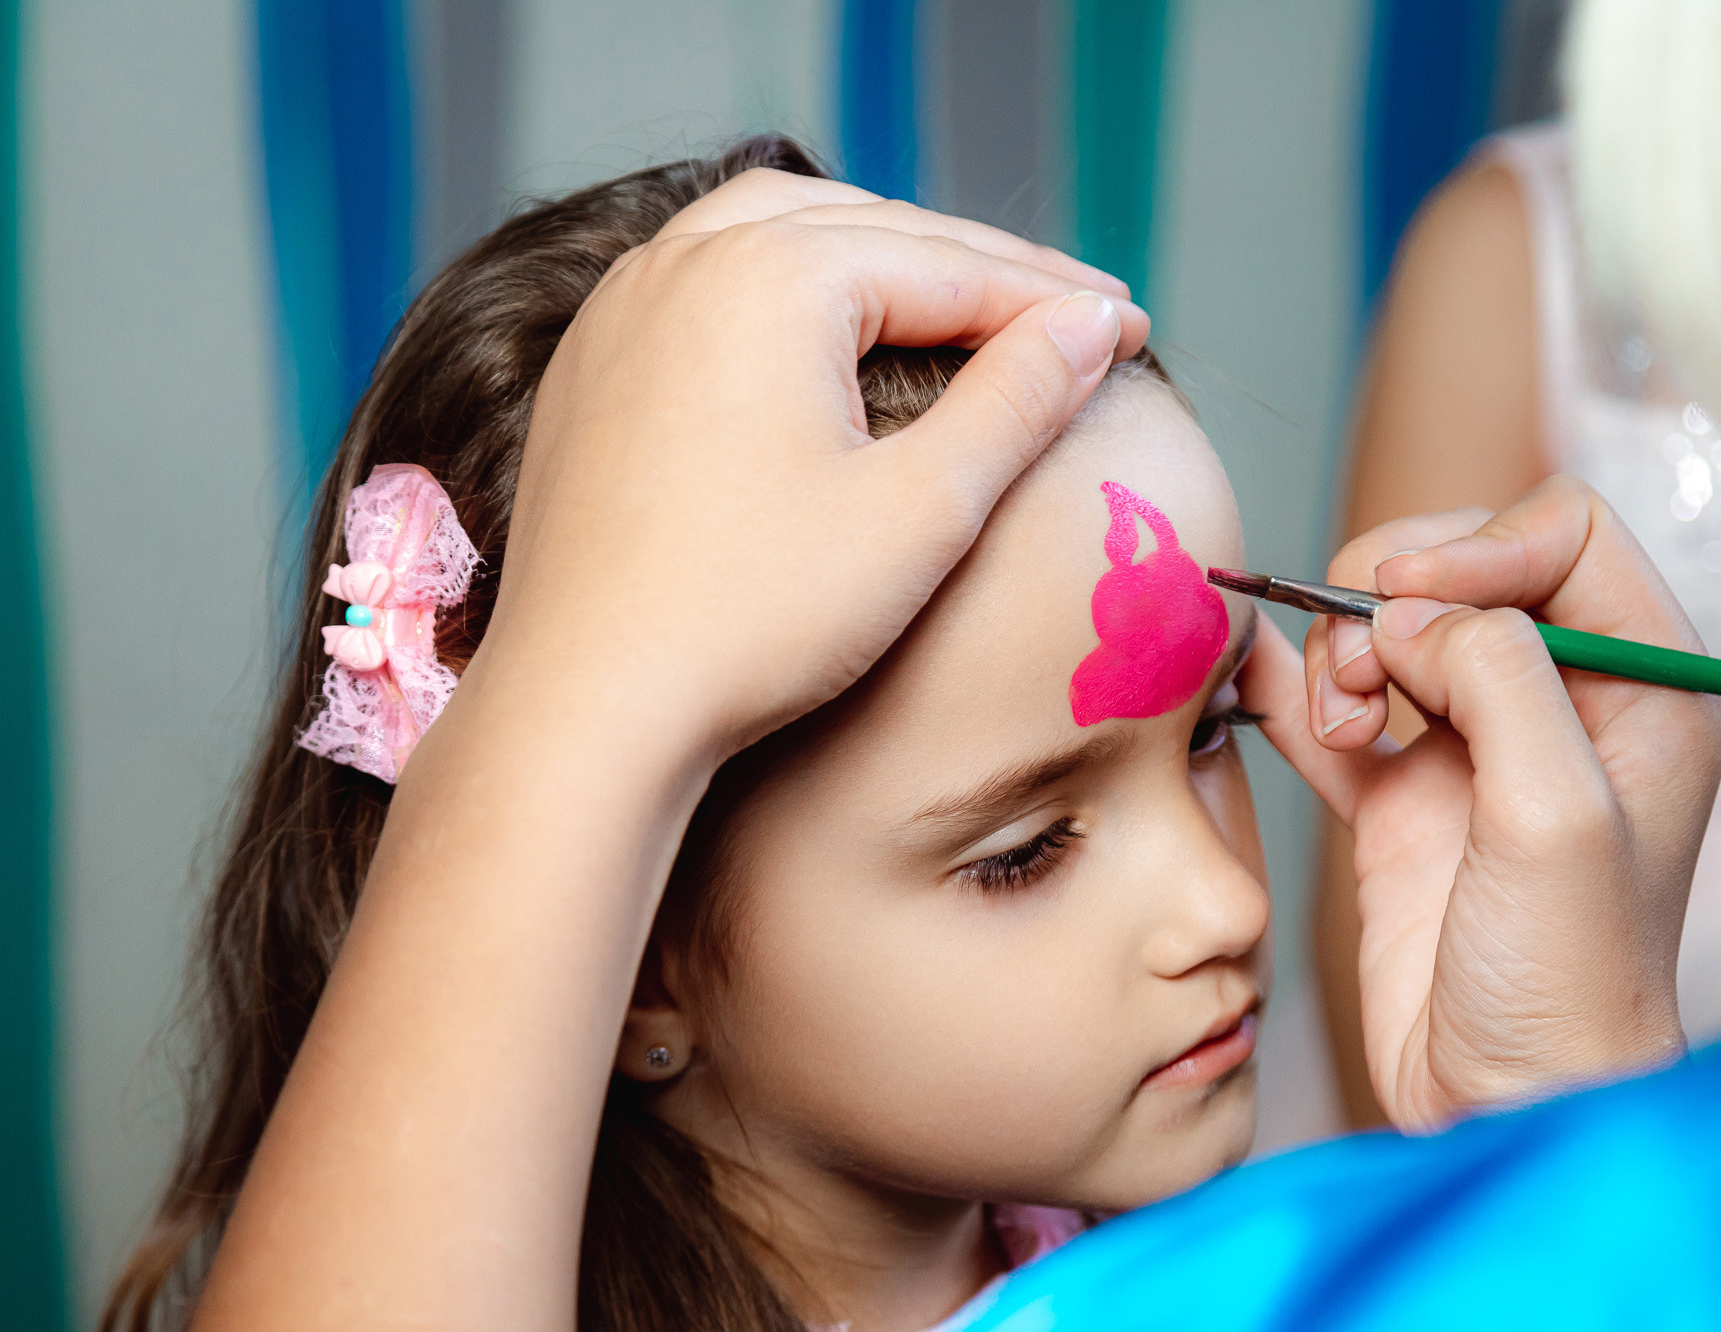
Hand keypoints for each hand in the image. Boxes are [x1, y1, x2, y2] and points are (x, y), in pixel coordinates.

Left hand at [471, 169, 1150, 764]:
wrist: (587, 713)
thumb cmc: (752, 621)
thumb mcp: (920, 513)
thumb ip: (1016, 400)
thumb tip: (1087, 325)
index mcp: (768, 276)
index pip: (948, 266)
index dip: (1053, 301)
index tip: (1133, 331)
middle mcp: (682, 263)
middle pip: (867, 229)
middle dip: (974, 265)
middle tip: (1069, 311)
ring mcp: (623, 310)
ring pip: (776, 236)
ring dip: (878, 255)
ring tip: (963, 297)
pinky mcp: (590, 368)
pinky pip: (706, 286)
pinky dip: (789, 291)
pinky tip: (829, 337)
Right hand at [1244, 477, 1720, 1129]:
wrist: (1502, 1108)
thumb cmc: (1567, 984)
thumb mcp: (1559, 815)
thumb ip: (1500, 678)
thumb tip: (1409, 612)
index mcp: (1649, 686)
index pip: (1565, 532)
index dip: (1477, 546)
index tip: (1408, 605)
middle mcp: (1566, 702)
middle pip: (1463, 568)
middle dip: (1395, 603)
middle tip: (1366, 681)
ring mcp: (1478, 748)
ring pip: (1392, 628)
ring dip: (1343, 655)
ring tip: (1341, 729)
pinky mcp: (1403, 799)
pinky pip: (1335, 703)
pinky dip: (1294, 687)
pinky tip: (1271, 694)